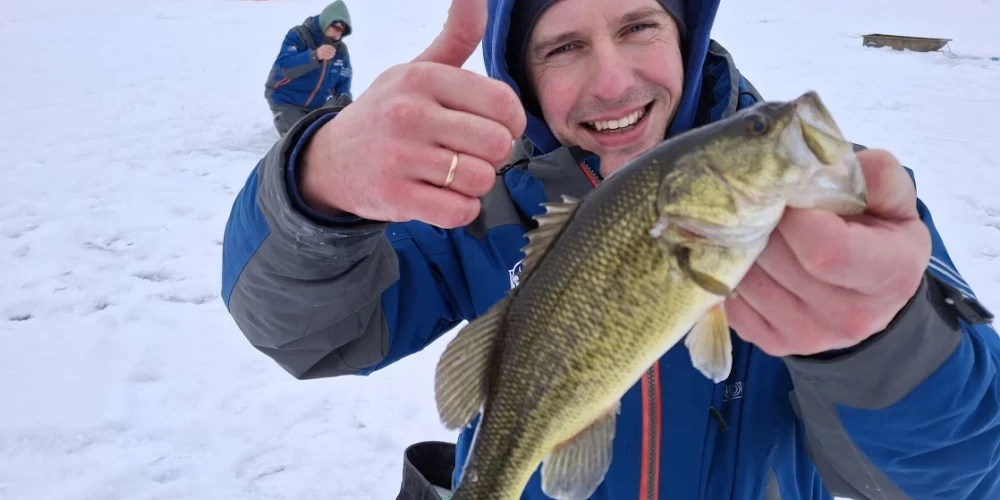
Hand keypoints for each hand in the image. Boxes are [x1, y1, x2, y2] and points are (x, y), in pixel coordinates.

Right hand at [300, 0, 525, 227]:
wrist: (330, 161)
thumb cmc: (388, 114)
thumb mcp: (417, 70)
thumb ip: (457, 36)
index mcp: (422, 78)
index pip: (502, 102)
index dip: (512, 121)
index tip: (496, 127)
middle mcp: (409, 114)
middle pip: (497, 144)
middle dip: (494, 155)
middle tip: (471, 154)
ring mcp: (400, 157)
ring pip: (481, 180)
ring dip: (476, 184)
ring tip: (453, 175)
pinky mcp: (396, 197)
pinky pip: (460, 211)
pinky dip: (461, 209)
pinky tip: (444, 196)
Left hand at [726, 149, 931, 356]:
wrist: (871, 301)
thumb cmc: (880, 240)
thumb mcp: (894, 202)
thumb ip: (875, 176)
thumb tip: (828, 161)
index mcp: (889, 274)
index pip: (825, 249)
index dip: (796, 216)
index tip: (789, 194)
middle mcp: (849, 316)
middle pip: (778, 260)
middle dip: (762, 222)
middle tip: (765, 204)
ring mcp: (808, 337)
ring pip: (747, 278)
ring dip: (742, 246)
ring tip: (757, 229)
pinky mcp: (773, 344)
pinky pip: (730, 301)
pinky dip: (730, 273)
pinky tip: (748, 257)